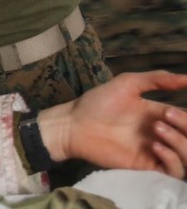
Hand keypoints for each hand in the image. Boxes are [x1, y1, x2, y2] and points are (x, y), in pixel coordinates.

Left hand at [41, 71, 186, 177]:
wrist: (74, 124)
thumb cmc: (97, 102)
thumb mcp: (128, 83)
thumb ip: (157, 79)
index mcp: (158, 115)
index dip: (186, 117)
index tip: (169, 111)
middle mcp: (160, 134)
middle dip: (186, 126)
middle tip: (166, 116)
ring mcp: (154, 151)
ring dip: (180, 143)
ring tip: (157, 129)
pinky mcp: (145, 166)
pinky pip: (173, 171)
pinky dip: (171, 160)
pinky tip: (155, 147)